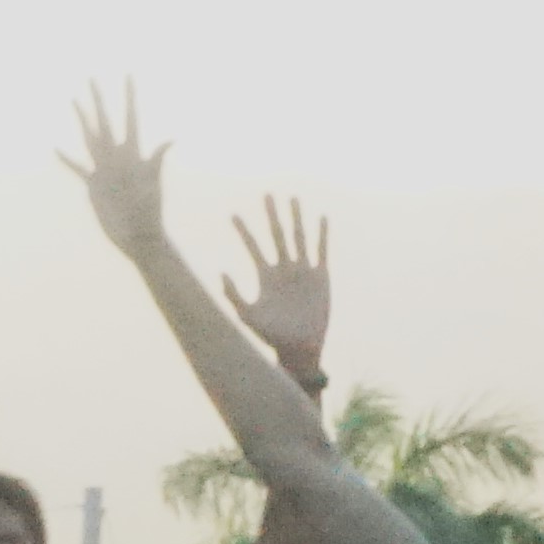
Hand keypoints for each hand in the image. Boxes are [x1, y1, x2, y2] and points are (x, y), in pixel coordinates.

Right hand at [56, 81, 168, 256]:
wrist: (138, 236)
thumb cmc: (150, 212)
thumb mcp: (153, 185)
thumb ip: (156, 161)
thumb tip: (171, 140)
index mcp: (133, 153)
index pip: (131, 118)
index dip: (130, 97)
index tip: (128, 75)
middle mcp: (117, 157)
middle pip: (105, 122)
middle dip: (99, 100)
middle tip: (92, 78)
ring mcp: (104, 169)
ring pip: (90, 138)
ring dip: (83, 119)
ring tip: (74, 100)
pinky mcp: (94, 185)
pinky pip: (77, 168)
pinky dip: (67, 159)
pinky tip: (56, 148)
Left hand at [221, 196, 332, 390]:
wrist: (299, 348)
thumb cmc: (270, 336)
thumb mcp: (246, 315)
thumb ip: (232, 294)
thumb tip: (221, 272)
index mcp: (265, 276)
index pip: (252, 247)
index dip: (242, 231)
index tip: (231, 214)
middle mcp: (283, 269)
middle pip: (276, 235)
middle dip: (271, 215)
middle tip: (266, 194)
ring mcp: (302, 271)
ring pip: (298, 237)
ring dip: (296, 217)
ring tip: (292, 198)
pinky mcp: (321, 277)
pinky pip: (321, 251)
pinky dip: (321, 235)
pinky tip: (321, 217)